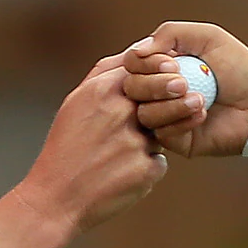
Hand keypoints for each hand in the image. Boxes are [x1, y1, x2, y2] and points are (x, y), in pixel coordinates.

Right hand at [10, 57, 167, 231]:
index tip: (172, 71)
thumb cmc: (66, 147)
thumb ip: (106, 73)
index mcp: (101, 92)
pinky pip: (158, 160)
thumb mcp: (76, 102)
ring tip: (128, 149)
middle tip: (192, 98)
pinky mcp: (147, 170)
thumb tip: (140, 47)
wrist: (55, 199)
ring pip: (164, 130)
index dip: (162, 68)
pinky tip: (122, 175)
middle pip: (164, 95)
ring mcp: (136, 143)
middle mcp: (120, 114)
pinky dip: (146, 165)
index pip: (143, 68)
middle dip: (177, 96)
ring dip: (157, 135)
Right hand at [122, 22, 247, 157]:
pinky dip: (181, 122)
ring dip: (171, 105)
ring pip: (143, 113)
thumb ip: (171, 33)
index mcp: (162, 65)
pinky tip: (203, 115)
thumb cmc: (240, 68)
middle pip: (131, 88)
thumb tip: (138, 51)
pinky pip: (161, 134)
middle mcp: (158, 90)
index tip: (172, 63)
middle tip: (184, 82)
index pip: (132, 63)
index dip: (145, 63)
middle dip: (155, 84)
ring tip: (201, 100)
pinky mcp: (175, 140)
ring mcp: (165, 116)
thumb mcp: (208, 37)